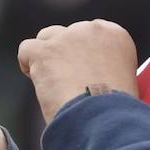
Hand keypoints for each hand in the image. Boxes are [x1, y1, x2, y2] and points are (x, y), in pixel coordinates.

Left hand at [17, 19, 139, 122]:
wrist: (104, 118)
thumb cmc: (115, 109)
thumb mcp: (123, 77)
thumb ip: (107, 64)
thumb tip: (91, 72)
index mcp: (114, 34)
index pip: (91, 33)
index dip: (85, 54)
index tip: (85, 72)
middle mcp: (92, 30)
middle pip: (69, 34)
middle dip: (67, 55)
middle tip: (70, 81)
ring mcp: (67, 38)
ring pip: (47, 38)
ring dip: (47, 57)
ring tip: (54, 83)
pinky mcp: (44, 51)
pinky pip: (26, 49)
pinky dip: (28, 66)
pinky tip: (40, 83)